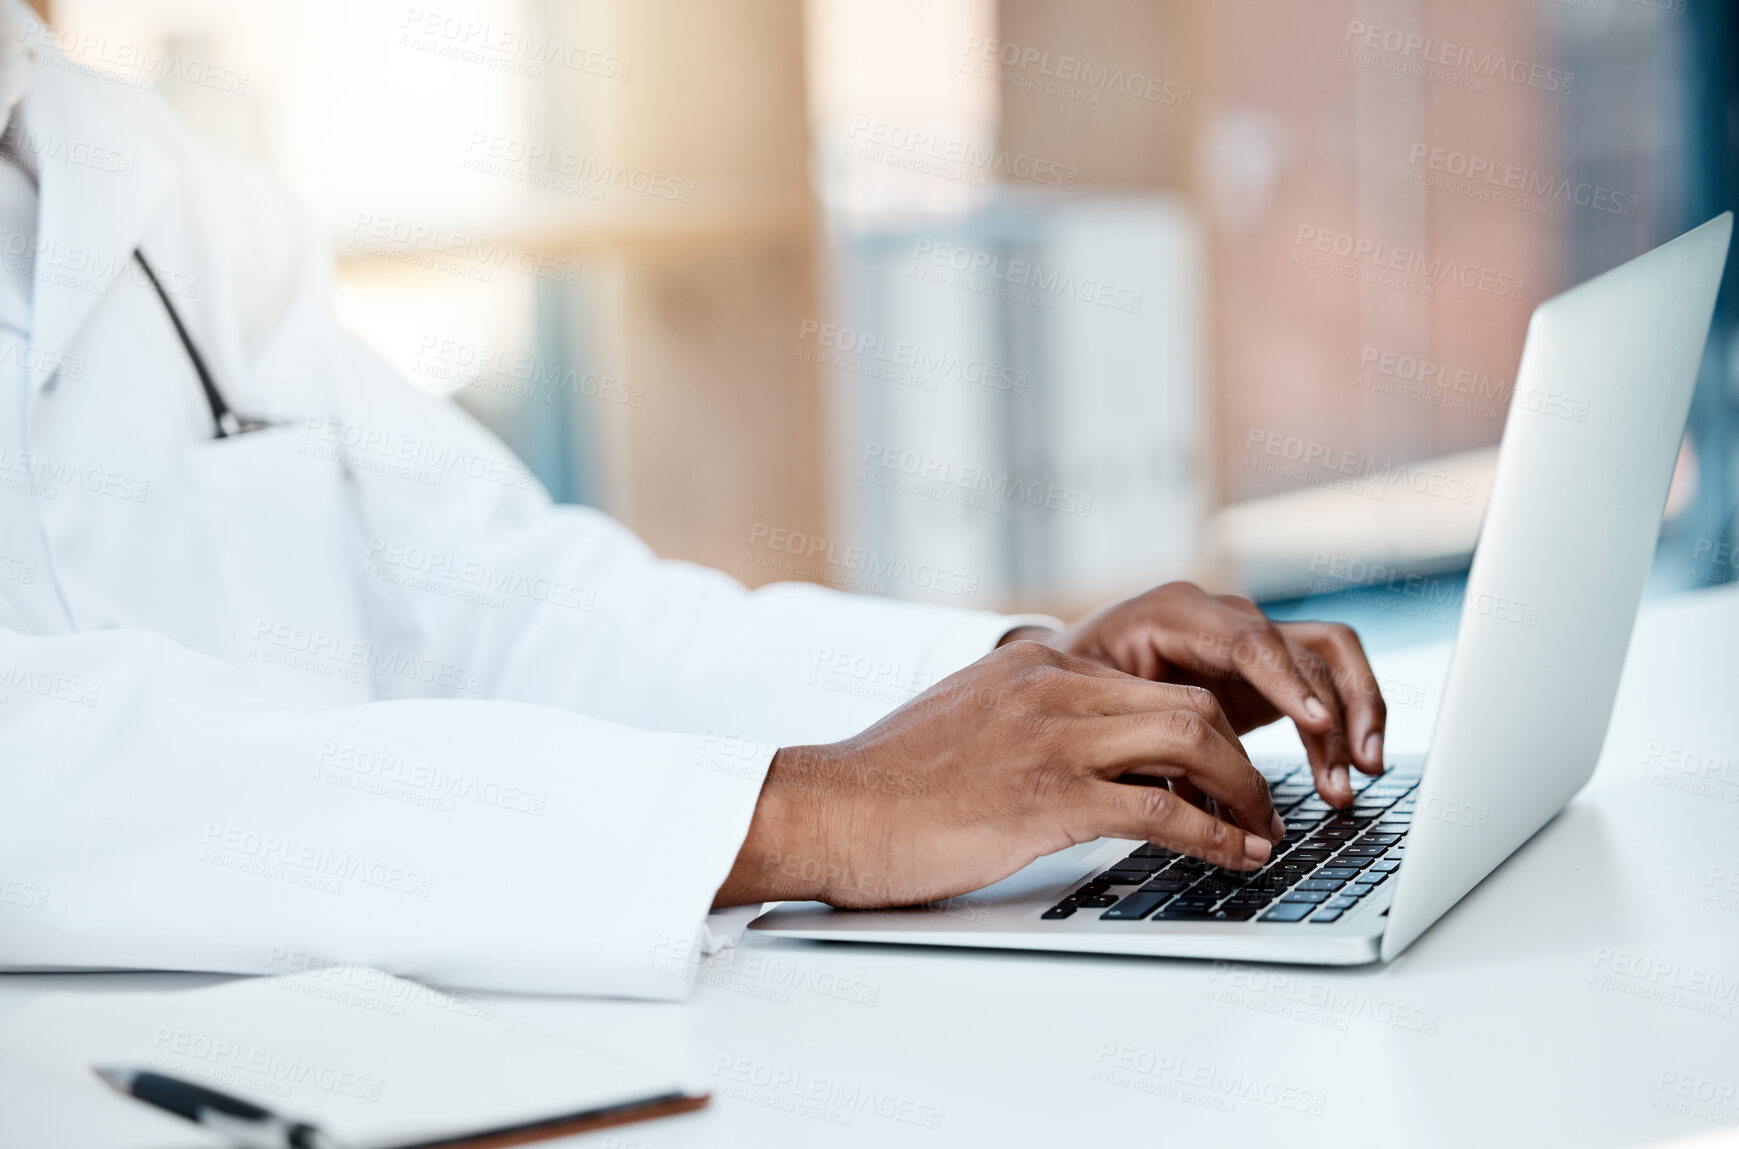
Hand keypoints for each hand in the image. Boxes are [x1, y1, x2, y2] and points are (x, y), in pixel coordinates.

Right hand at [713, 641, 1283, 908]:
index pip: (1152, 683)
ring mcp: (1052, 739)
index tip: (1225, 771)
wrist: (828, 809)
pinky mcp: (1047, 799)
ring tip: (1262, 834)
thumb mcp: (966, 719)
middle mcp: (1053, 687)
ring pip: (1191, 743)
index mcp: (1035, 663)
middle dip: (1243, 759)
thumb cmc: (886, 782)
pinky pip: (1161, 811)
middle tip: (1260, 804)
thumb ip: (1024, 719)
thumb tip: (1073, 754)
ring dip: (1243, 794)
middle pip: (1190, 704)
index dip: (1207, 730)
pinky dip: (1213, 837)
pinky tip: (1233, 857)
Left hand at [1003, 582, 1386, 806]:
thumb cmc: (1065, 686)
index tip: (1313, 723)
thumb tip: (1181, 802)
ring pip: (1326, 658)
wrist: (1061, 671)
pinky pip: (1322, 681)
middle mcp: (1219, 617)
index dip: (1284, 681)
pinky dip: (1340, 723)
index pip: (1245, 638)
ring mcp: (1246, 640)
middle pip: (1300, 646)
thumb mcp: (1084, 703)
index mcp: (1170, 613)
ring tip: (1357, 777)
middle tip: (1348, 768)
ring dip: (1353, 714)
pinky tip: (1343, 773)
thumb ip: (1135, 738)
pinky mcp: (1262, 671)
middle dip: (1334, 708)